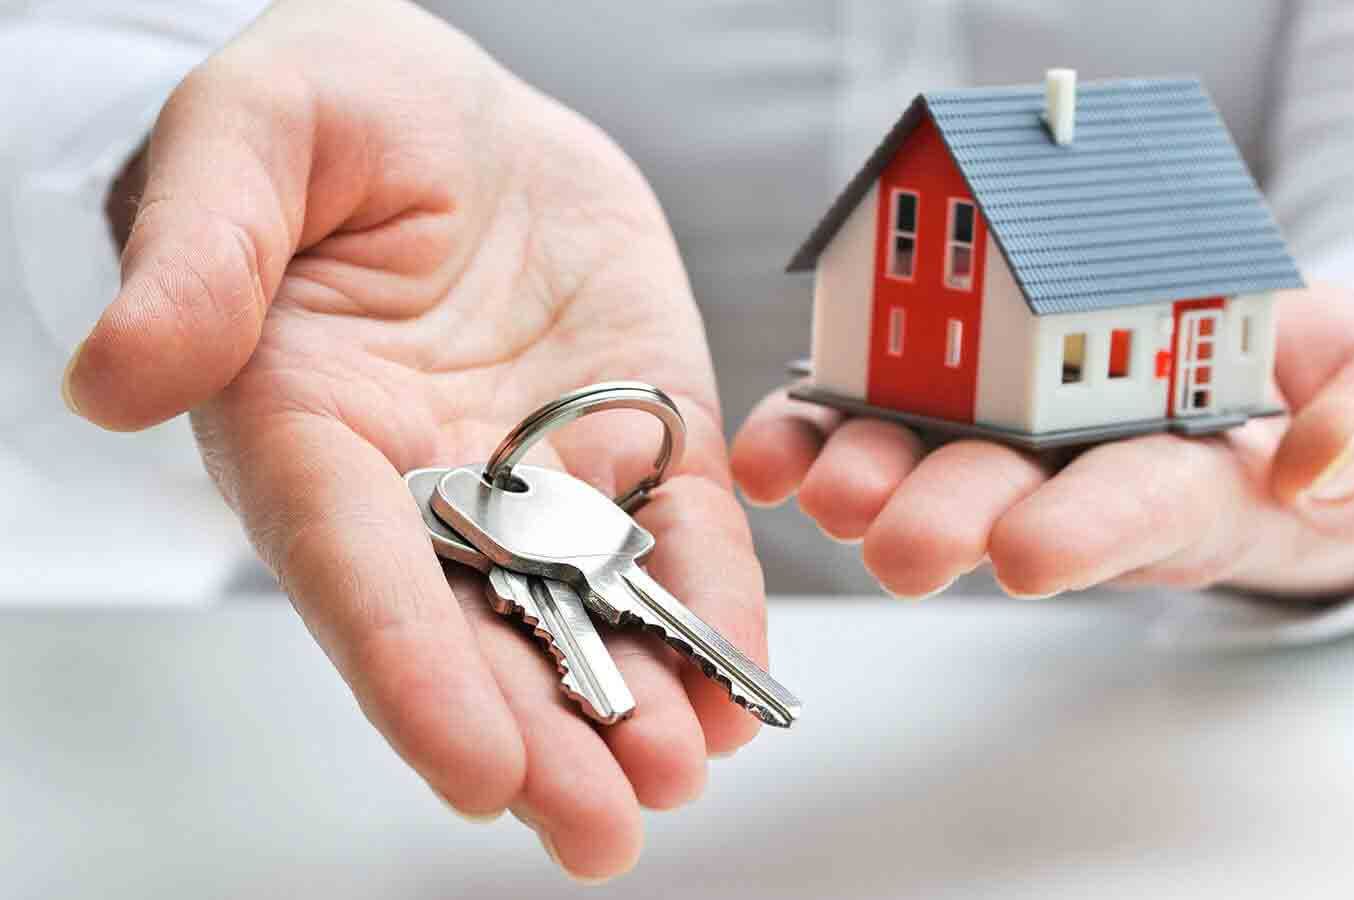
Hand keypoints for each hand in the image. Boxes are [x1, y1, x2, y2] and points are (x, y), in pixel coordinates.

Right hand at [63, 0, 765, 880]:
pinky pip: (678, 533)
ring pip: (584, 608)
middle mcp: (426, 481)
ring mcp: (541, 469)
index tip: (471, 762)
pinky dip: (709, 606)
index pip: (357, 568)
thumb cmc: (329, 112)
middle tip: (599, 824)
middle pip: (477, 630)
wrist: (453, 109)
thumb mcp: (247, 140)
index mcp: (310, 429)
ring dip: (635, 701)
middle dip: (539, 732)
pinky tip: (739, 686)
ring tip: (682, 775)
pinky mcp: (637, 435)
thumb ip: (197, 254)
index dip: (411, 667)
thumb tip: (120, 379)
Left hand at [732, 285, 1353, 599]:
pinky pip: (874, 418)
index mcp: (1192, 479)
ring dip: (871, 483)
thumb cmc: (1320, 395)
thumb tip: (1324, 464)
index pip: (1145, 510)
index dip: (1091, 530)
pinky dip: (817, 434)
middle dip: (954, 523)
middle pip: (1014, 503)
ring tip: (825, 490)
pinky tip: (776, 453)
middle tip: (903, 545)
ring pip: (932, 469)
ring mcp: (1014, 439)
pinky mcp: (954, 397)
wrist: (1258, 373)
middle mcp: (1085, 474)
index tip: (1035, 553)